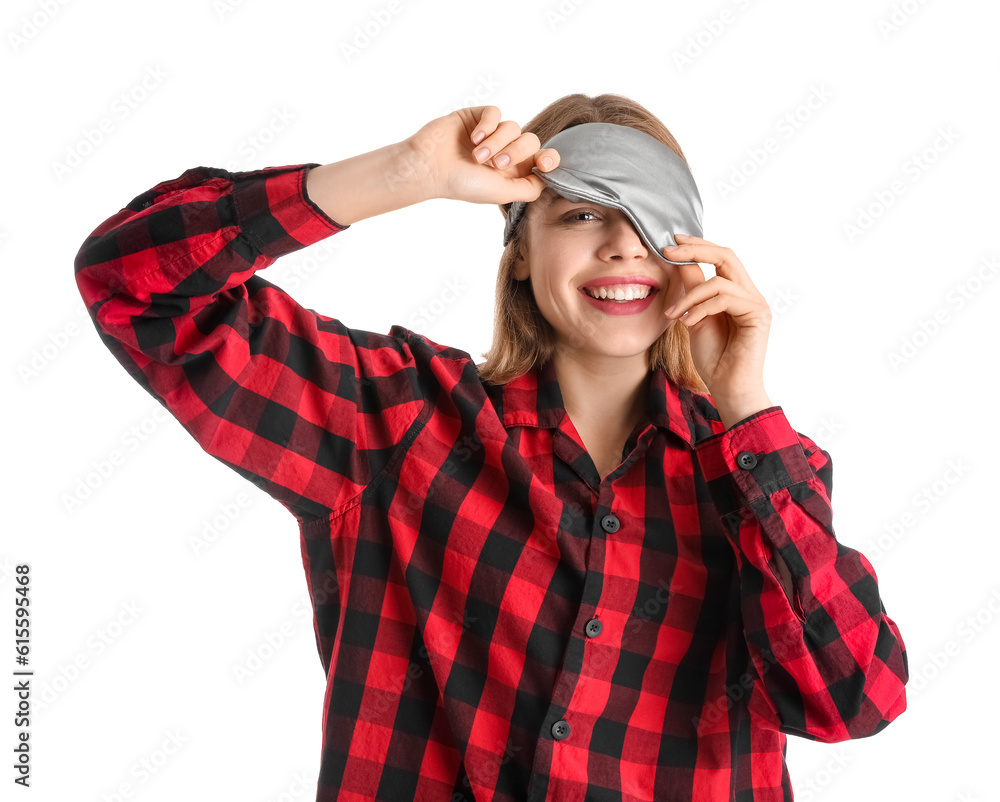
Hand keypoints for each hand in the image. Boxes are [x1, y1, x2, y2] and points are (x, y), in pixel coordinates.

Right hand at [403, 105, 559, 204]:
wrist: (431, 168)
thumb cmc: (462, 184)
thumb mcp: (501, 193)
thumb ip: (529, 188)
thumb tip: (547, 178)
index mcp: (513, 171)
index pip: (542, 159)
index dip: (549, 159)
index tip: (544, 163)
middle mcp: (504, 151)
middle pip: (530, 141)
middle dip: (516, 152)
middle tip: (495, 164)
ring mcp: (491, 133)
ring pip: (513, 126)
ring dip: (496, 142)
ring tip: (477, 156)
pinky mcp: (477, 117)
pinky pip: (496, 113)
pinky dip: (488, 125)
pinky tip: (473, 138)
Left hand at [662, 235, 772, 405]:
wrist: (727, 387)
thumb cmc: (713, 357)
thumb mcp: (693, 316)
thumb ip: (691, 290)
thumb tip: (678, 261)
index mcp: (736, 292)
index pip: (720, 258)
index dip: (697, 246)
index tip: (671, 242)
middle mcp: (749, 293)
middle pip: (726, 255)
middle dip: (695, 249)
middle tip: (669, 249)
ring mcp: (756, 303)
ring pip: (719, 280)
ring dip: (689, 295)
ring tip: (672, 314)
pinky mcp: (758, 314)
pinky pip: (724, 298)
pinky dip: (700, 308)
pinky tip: (687, 322)